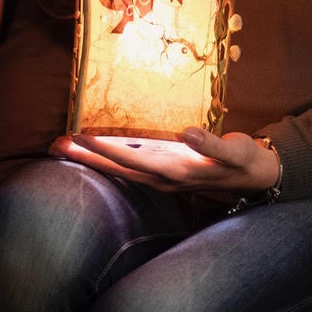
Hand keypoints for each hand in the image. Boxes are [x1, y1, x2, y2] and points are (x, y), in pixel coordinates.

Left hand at [49, 128, 279, 193]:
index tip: (80, 137)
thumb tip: (187, 133)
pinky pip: (128, 168)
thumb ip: (212, 144)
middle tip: (54, 145)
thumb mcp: (235, 151)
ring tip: (64, 148)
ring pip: (118, 170)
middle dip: (85, 158)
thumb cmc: (244, 160)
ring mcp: (161, 178)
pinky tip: (93, 152)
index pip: (131, 160)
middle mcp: (162, 178)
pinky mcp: (164, 173)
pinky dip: (108, 160)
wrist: (256, 177)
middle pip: (116, 169)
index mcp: (175, 171)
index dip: (104, 149)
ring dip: (91, 160)